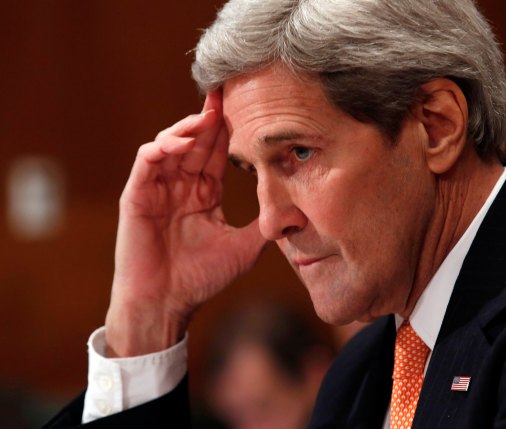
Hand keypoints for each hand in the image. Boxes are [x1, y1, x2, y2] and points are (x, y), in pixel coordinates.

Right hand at [105, 91, 265, 356]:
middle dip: (211, 118)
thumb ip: (264, 227)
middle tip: (228, 92)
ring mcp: (158, 189)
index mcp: (204, 194)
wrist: (166, 304)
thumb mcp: (243, 248)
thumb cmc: (200, 279)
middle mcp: (181, 186)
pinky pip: (147, 161)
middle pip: (197, 142)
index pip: (217, 153)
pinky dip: (163, 148)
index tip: (249, 108)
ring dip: (188, 128)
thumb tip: (297, 213)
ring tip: (208, 117)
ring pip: (171, 144)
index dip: (231, 131)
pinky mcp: (137, 195)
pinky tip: (184, 144)